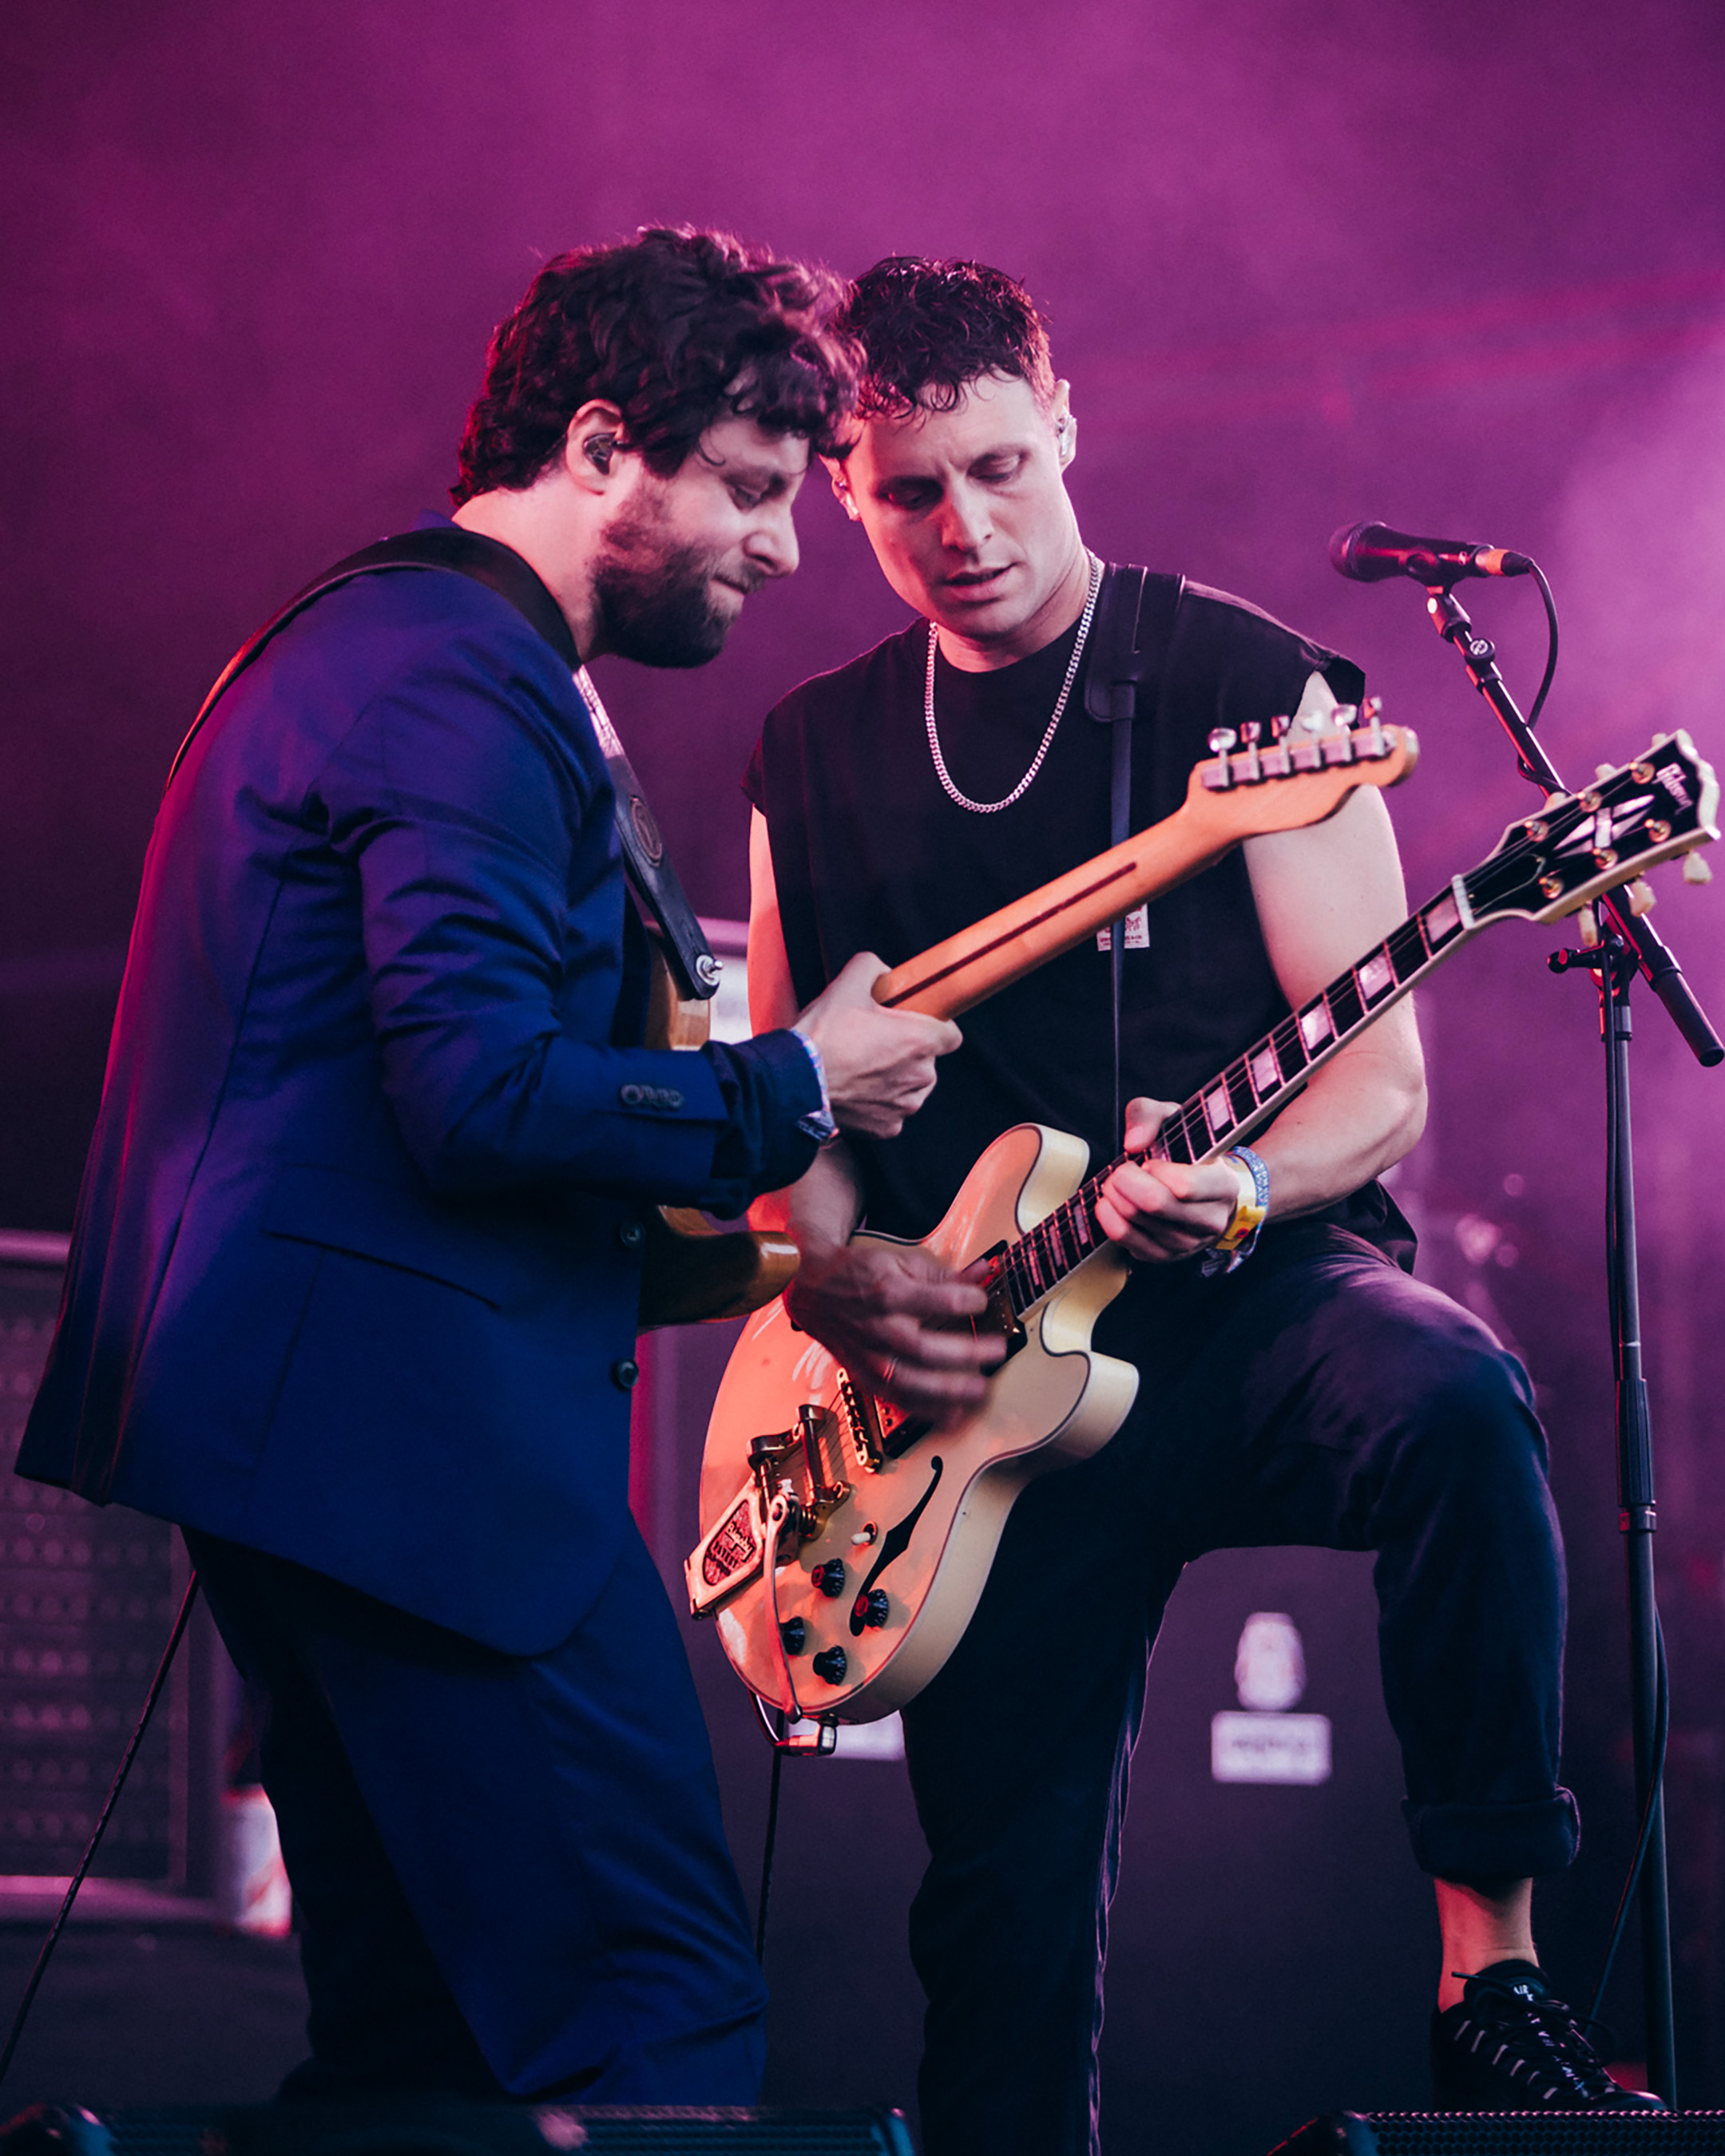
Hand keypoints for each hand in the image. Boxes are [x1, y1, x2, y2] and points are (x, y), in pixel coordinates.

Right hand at [785, 1240, 1004, 1427]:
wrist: (812, 1289)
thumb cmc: (858, 1275)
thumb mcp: (900, 1263)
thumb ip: (944, 1274)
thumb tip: (982, 1275)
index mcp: (889, 1293)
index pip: (938, 1300)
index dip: (968, 1300)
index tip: (983, 1301)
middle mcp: (879, 1328)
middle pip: (925, 1348)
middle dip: (965, 1353)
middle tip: (996, 1351)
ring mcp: (870, 1356)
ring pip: (911, 1381)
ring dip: (948, 1390)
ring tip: (978, 1389)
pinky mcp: (866, 1375)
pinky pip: (897, 1400)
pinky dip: (925, 1411)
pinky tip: (951, 1414)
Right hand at [795, 953, 962, 1138]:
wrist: (795, 1082)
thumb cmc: (823, 1035)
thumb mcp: (846, 984)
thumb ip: (872, 967)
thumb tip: (882, 972)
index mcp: (921, 1040)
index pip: (951, 1034)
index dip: (933, 1027)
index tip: (912, 1024)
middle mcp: (922, 1076)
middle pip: (928, 1061)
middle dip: (907, 1053)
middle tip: (874, 1043)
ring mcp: (905, 1105)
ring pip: (911, 1088)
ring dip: (895, 1079)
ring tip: (861, 1068)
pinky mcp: (887, 1128)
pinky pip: (892, 1111)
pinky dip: (878, 1103)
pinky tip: (855, 1090)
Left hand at [1093, 1096, 1245, 1263]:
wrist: (1208, 1191)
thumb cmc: (1191, 1154)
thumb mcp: (1176, 1119)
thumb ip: (1149, 1115)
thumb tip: (1133, 1143)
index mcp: (1224, 1185)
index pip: (1184, 1186)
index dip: (1155, 1169)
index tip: (1149, 1161)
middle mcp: (1211, 1220)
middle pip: (1154, 1205)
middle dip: (1125, 1180)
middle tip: (1122, 1170)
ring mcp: (1189, 1243)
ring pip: (1135, 1223)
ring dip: (1115, 1197)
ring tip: (1117, 1183)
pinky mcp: (1165, 1256)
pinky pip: (1126, 1241)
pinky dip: (1109, 1218)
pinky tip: (1112, 1203)